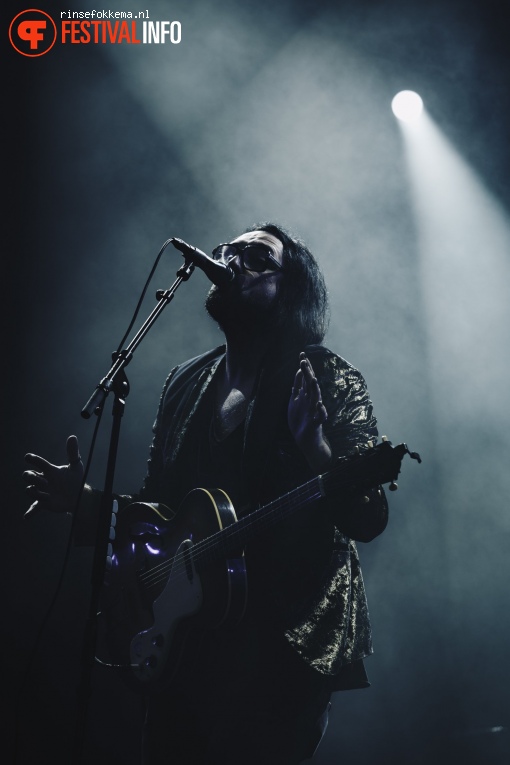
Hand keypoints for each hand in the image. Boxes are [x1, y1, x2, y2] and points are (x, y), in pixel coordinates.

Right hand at [24, 435, 83, 516]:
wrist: (78, 495)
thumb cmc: (75, 479)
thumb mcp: (76, 466)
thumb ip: (73, 452)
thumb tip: (72, 437)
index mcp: (49, 470)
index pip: (38, 463)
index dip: (32, 459)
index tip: (28, 457)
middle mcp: (43, 480)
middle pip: (28, 476)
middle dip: (32, 478)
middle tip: (45, 482)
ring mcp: (42, 492)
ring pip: (30, 490)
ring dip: (34, 492)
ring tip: (44, 495)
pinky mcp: (44, 503)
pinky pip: (34, 508)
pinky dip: (30, 512)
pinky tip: (26, 517)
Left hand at [288, 353, 331, 472]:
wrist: (306, 440)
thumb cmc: (301, 420)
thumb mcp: (295, 401)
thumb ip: (298, 386)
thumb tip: (299, 370)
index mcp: (306, 395)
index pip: (306, 378)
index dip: (305, 367)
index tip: (302, 354)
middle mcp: (312, 401)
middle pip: (310, 384)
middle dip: (308, 373)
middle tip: (304, 361)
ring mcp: (315, 411)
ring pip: (316, 398)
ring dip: (315, 388)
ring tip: (312, 378)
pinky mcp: (316, 423)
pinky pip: (321, 416)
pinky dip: (321, 411)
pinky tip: (320, 405)